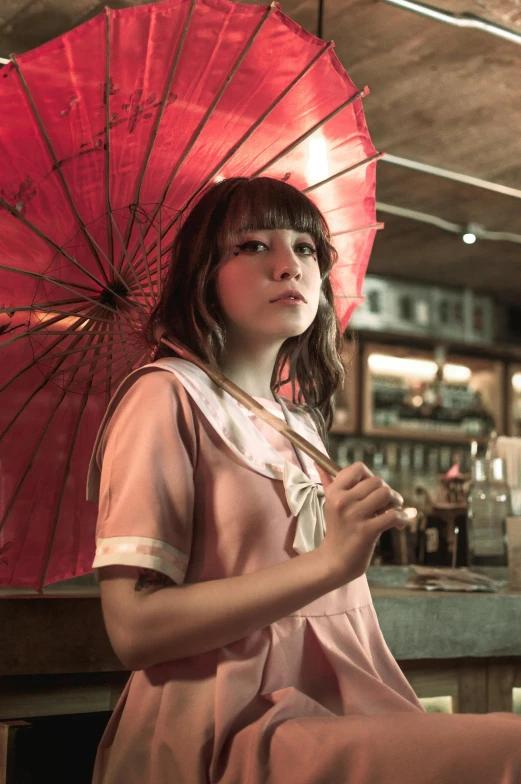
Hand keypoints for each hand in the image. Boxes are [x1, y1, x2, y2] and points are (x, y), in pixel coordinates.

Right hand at [315, 461, 407, 584]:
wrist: (335, 561)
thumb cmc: (336, 530)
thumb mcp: (329, 503)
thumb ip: (327, 481)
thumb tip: (319, 462)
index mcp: (335, 491)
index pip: (358, 468)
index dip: (370, 476)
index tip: (372, 489)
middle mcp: (343, 500)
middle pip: (377, 481)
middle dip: (387, 491)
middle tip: (387, 503)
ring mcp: (355, 515)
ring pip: (386, 494)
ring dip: (396, 502)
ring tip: (394, 511)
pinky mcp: (367, 531)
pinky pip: (393, 515)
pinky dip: (402, 518)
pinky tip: (399, 523)